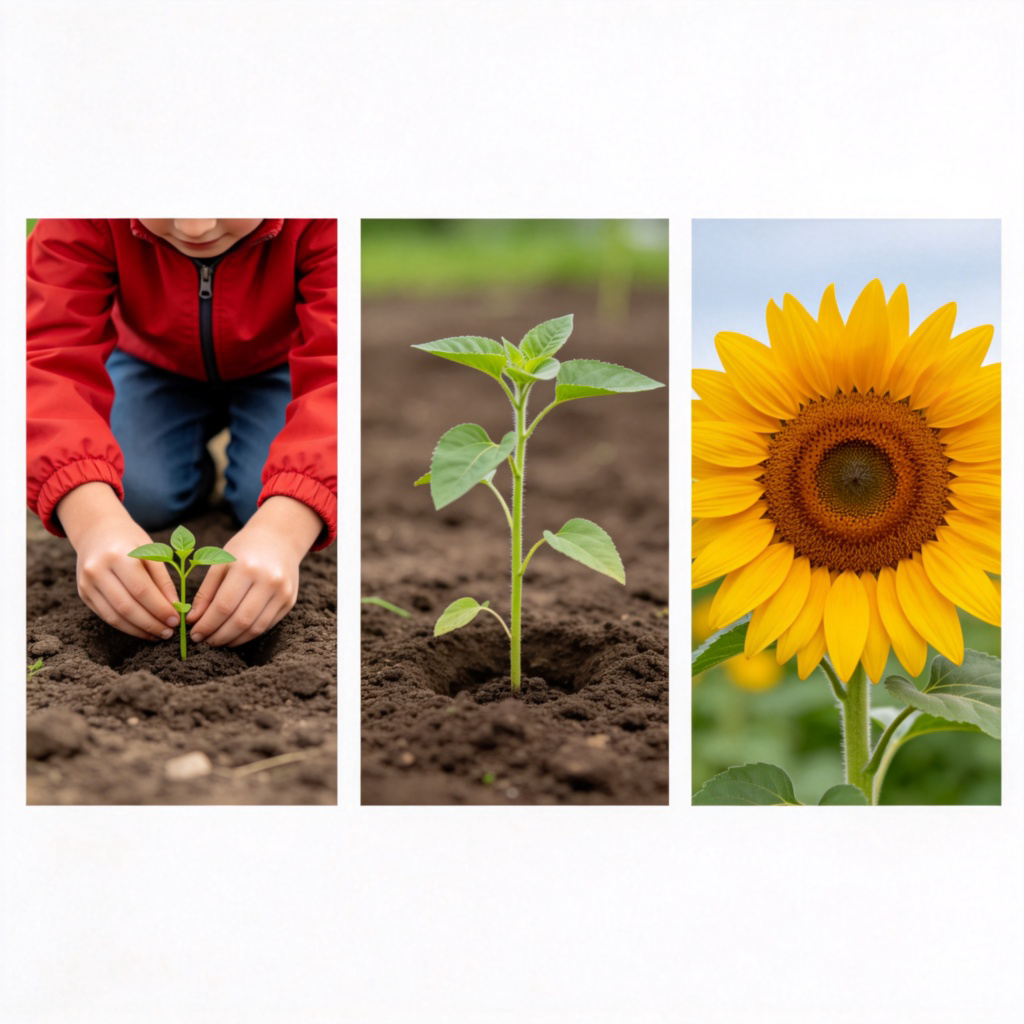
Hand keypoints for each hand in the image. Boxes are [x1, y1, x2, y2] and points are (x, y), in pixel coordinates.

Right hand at [55, 483, 180, 639]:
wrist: (97, 531)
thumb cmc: (131, 541)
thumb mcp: (152, 552)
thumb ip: (163, 580)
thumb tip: (175, 608)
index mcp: (118, 556)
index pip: (141, 590)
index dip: (159, 608)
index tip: (176, 620)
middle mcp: (98, 570)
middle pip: (127, 606)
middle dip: (151, 623)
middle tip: (169, 632)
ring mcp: (87, 583)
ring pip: (114, 616)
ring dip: (139, 630)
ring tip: (158, 635)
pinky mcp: (83, 594)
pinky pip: (106, 616)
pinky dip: (126, 627)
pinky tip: (143, 630)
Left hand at [186, 496, 322, 646]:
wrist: (280, 539)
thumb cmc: (244, 549)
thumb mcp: (220, 563)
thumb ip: (206, 592)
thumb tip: (193, 620)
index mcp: (247, 567)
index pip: (224, 606)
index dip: (207, 624)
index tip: (194, 634)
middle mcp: (269, 581)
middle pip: (240, 620)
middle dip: (218, 636)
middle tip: (204, 641)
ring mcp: (282, 592)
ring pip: (255, 628)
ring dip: (233, 640)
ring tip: (217, 640)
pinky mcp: (289, 601)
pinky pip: (267, 625)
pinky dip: (248, 635)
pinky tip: (235, 635)